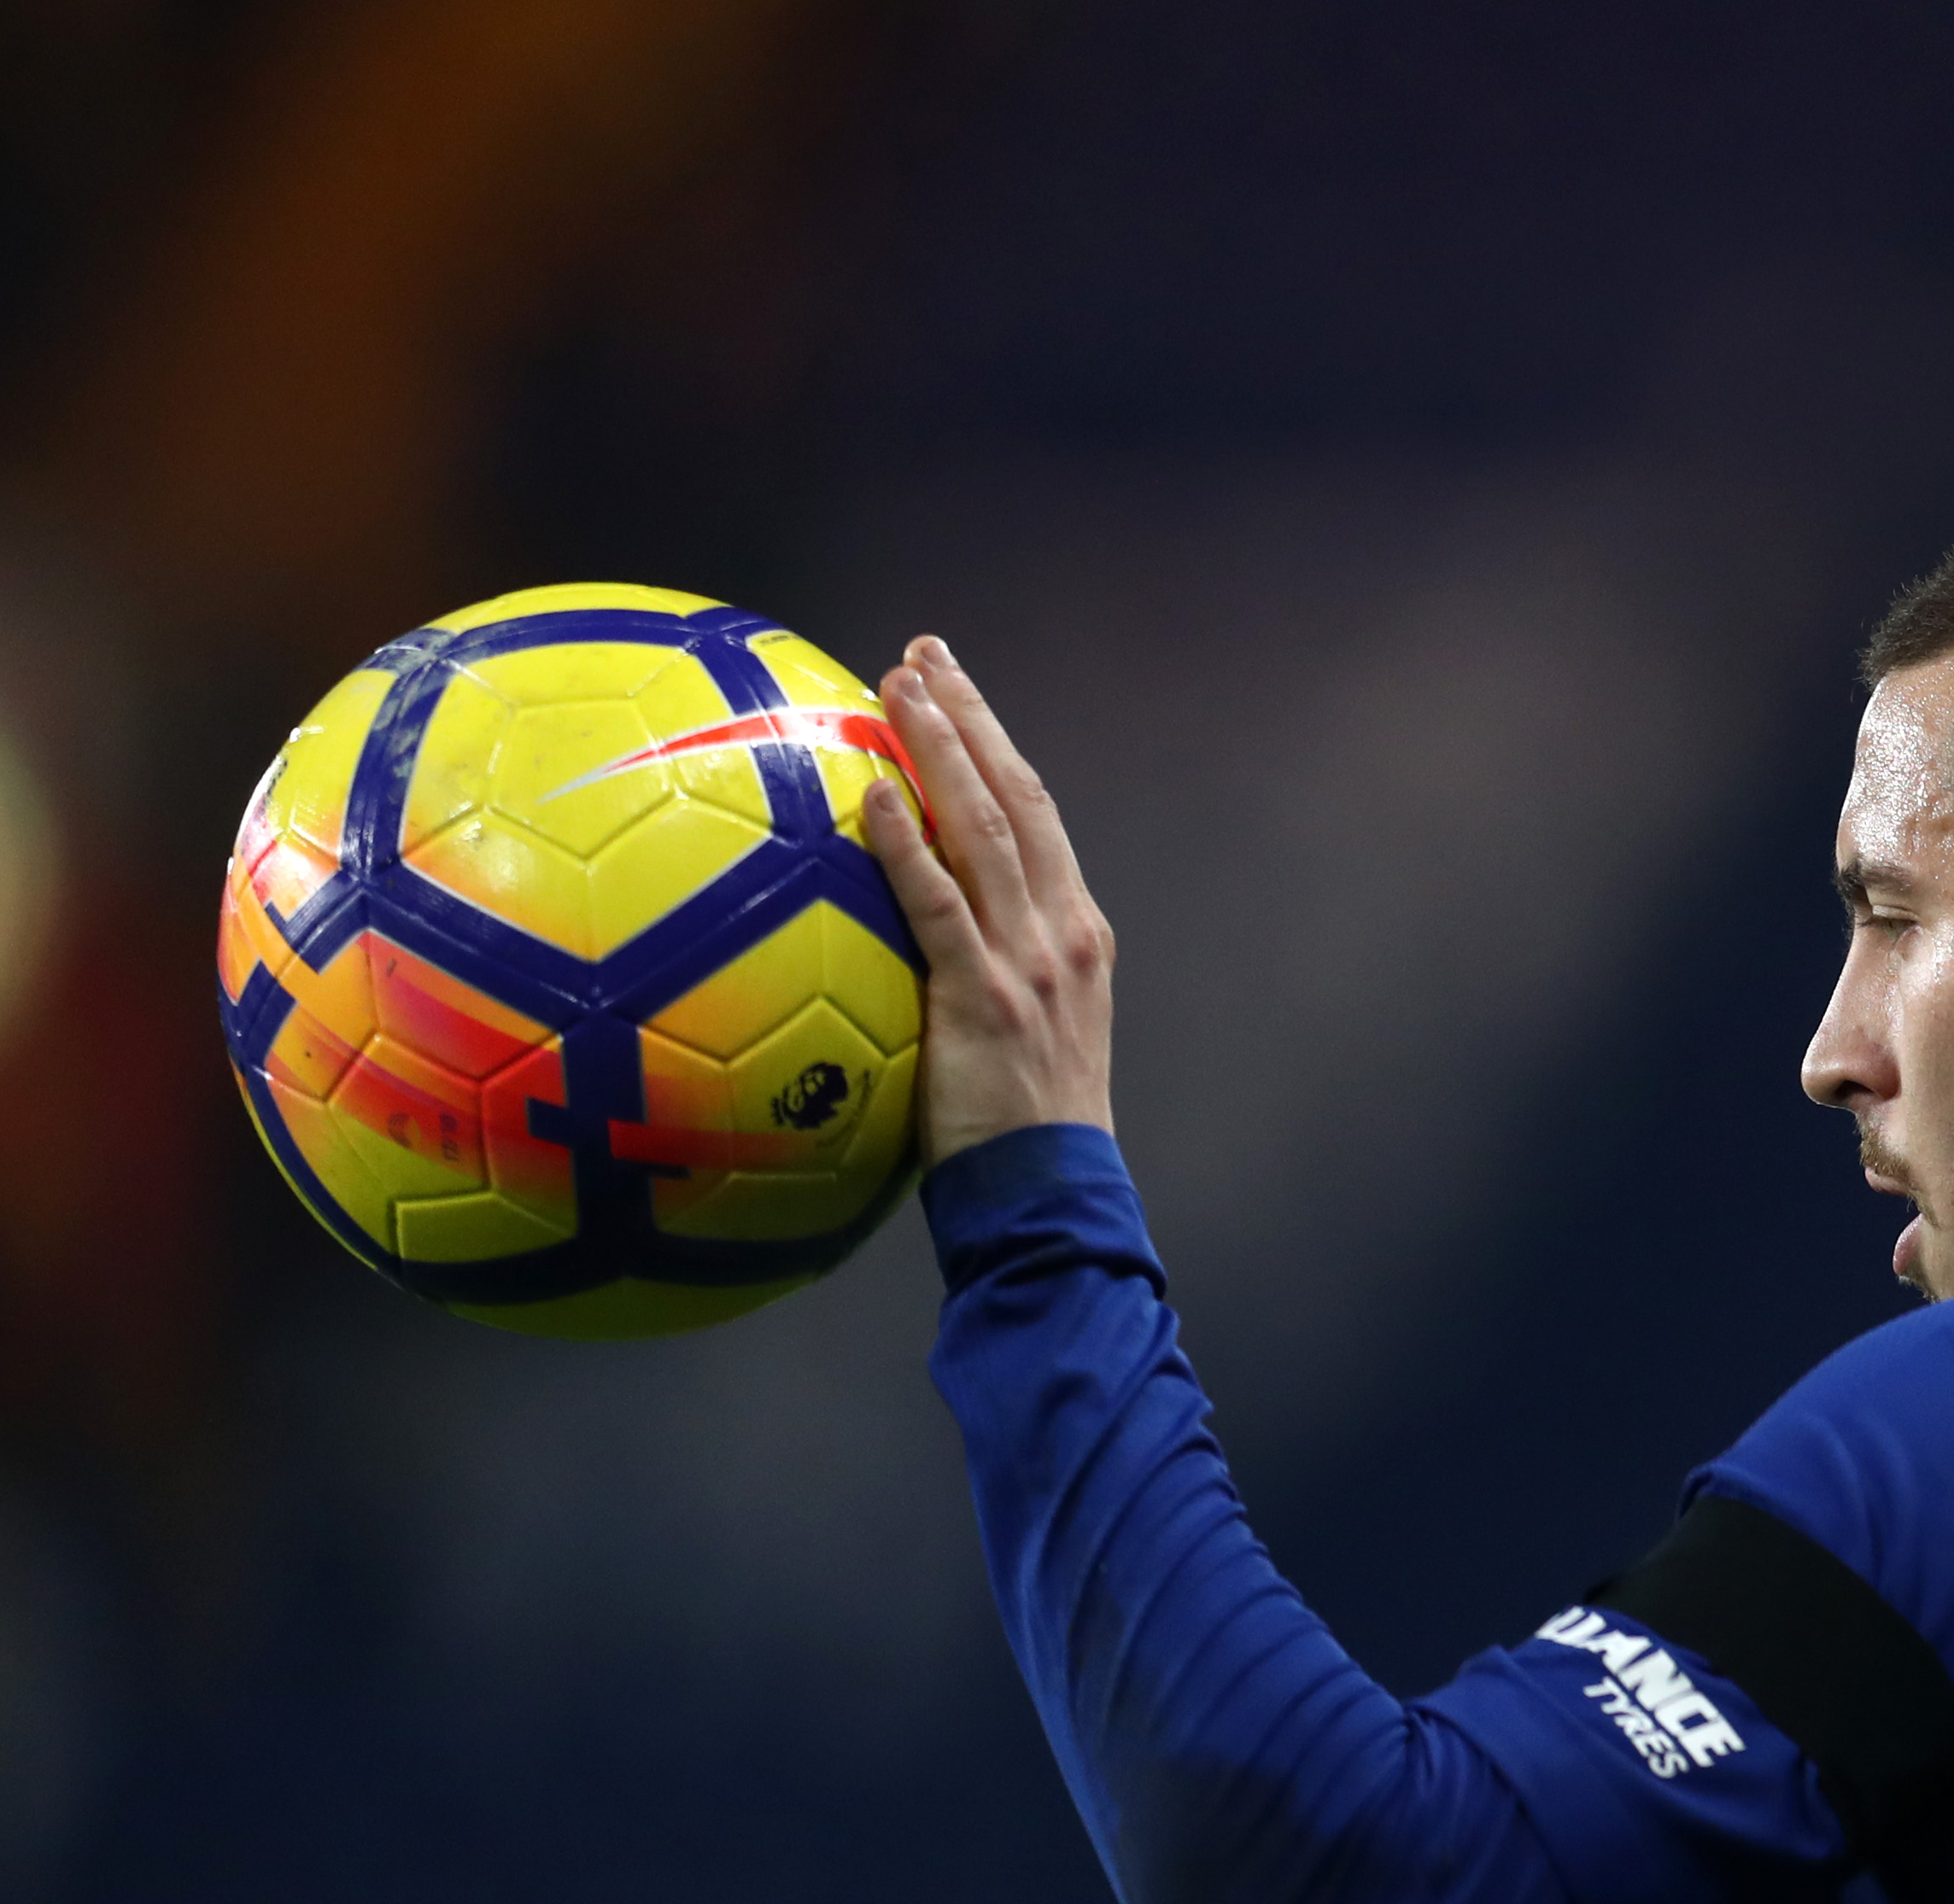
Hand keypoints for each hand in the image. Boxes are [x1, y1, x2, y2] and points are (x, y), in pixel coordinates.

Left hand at [861, 636, 1117, 1165]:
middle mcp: (1062, 933)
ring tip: (897, 688)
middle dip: (970, 718)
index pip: (1037, 817)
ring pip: (985, 828)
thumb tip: (906, 944)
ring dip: (941, 749)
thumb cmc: (1023, 1135)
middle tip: (923, 655)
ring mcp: (1029, 962)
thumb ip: (982, 977)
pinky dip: (909, 842)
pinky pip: (938, 903)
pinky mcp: (985, 998)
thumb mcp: (1025, 1041)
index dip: (995, 745)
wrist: (1052, 1199)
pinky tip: (877, 791)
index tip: (954, 691)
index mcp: (1076, 935)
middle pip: (1018, 798)